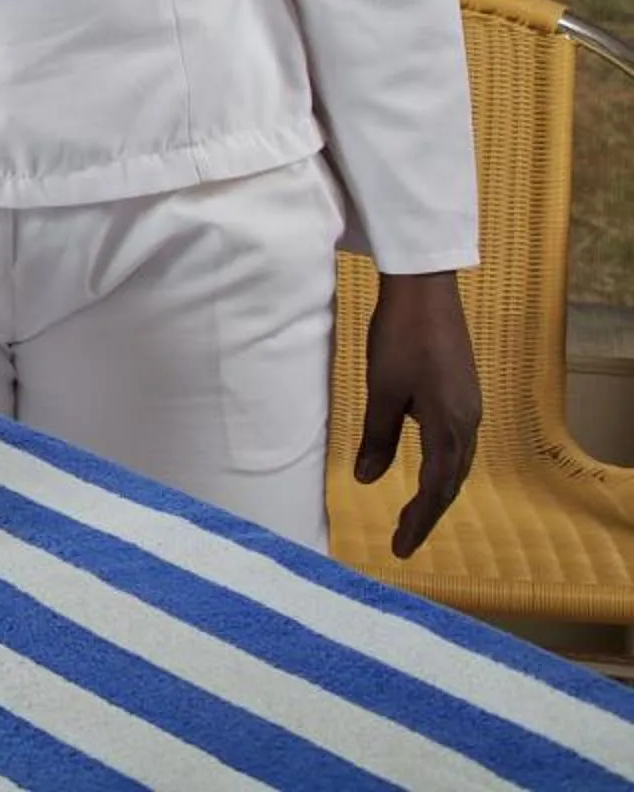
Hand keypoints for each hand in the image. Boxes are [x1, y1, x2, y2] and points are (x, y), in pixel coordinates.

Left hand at [357, 270, 481, 557]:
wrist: (425, 291)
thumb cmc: (401, 338)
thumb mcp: (382, 390)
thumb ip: (378, 437)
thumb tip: (368, 479)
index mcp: (449, 426)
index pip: (436, 488)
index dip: (418, 520)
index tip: (400, 547)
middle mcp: (467, 421)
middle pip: (451, 481)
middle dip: (429, 513)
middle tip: (405, 541)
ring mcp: (469, 406)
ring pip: (456, 463)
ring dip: (438, 491)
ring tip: (415, 515)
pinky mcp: (462, 393)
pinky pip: (456, 443)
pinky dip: (441, 466)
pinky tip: (428, 466)